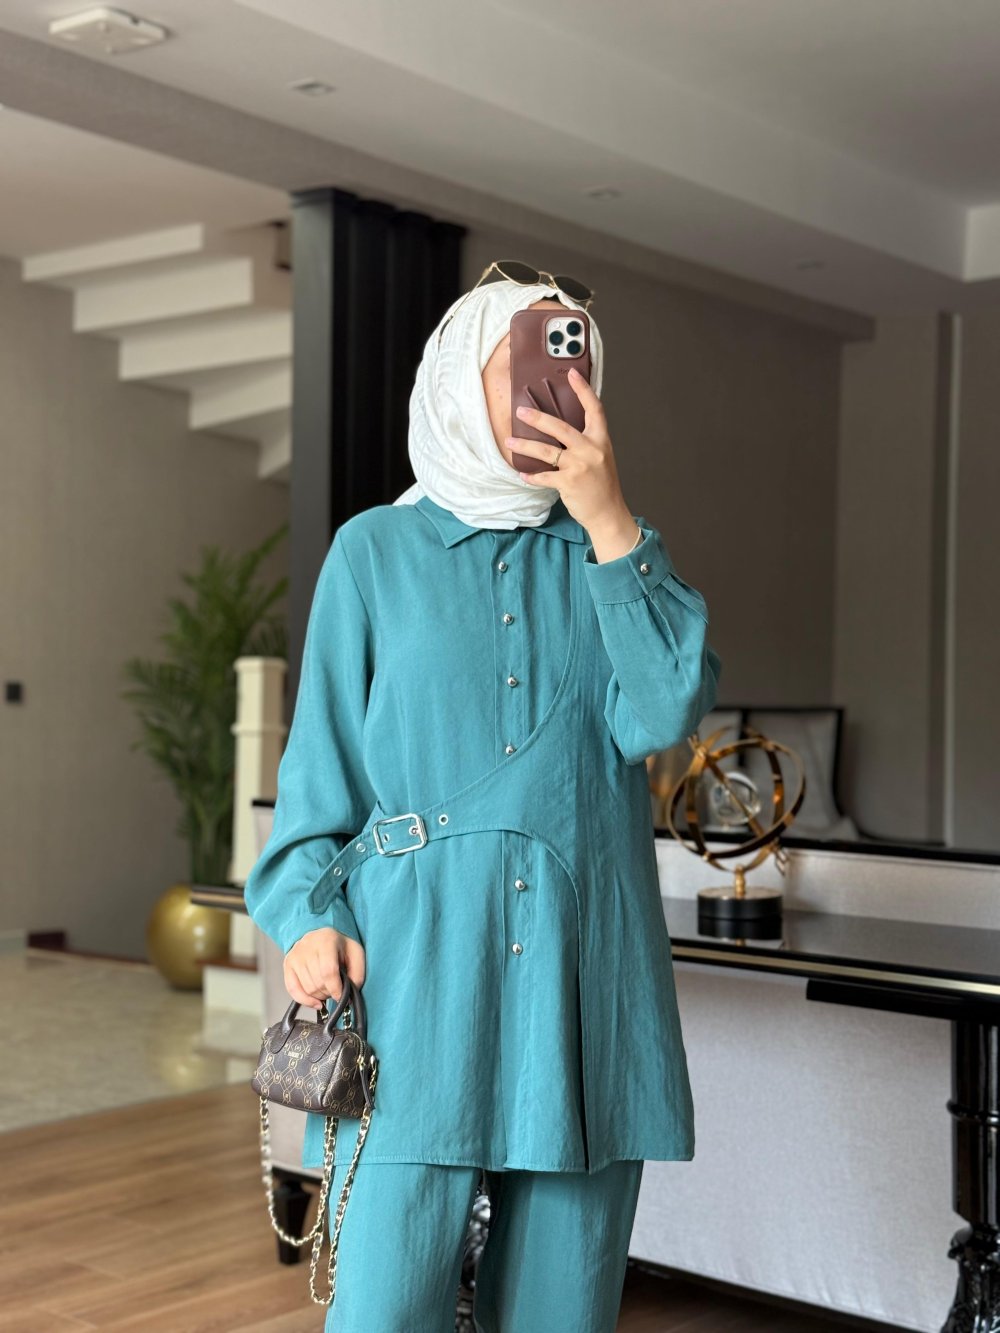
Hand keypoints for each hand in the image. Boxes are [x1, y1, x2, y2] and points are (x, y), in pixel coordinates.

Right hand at [284, 926, 365, 1010]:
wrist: (321, 936)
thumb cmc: (340, 946)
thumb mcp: (356, 954)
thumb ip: (357, 974)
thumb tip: (349, 995)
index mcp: (327, 940)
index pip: (328, 971)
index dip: (336, 988)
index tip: (341, 997)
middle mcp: (307, 946)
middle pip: (318, 982)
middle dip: (329, 993)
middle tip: (335, 991)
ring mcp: (295, 955)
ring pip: (307, 988)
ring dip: (319, 996)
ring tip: (327, 991)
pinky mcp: (288, 965)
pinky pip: (292, 989)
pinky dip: (305, 1001)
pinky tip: (315, 1002)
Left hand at [505, 368, 638, 554]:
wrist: (608, 512)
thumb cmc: (602, 484)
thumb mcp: (601, 456)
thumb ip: (586, 441)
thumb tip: (560, 429)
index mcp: (601, 439)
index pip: (594, 408)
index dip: (583, 389)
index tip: (572, 374)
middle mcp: (591, 449)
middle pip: (561, 427)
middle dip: (538, 418)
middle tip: (521, 411)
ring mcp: (579, 466)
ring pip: (546, 451)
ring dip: (525, 445)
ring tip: (510, 441)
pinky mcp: (569, 483)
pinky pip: (544, 476)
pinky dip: (532, 476)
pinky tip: (523, 474)